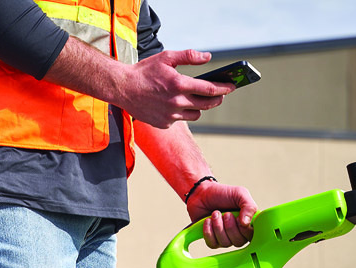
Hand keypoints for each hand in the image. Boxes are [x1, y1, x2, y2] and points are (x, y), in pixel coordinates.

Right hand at [114, 50, 231, 128]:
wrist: (122, 88)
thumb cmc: (144, 71)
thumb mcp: (166, 57)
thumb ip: (189, 56)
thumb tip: (208, 57)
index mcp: (179, 84)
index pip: (210, 89)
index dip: (224, 88)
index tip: (232, 86)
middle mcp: (176, 102)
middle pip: (207, 104)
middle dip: (217, 99)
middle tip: (221, 94)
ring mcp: (170, 115)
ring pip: (195, 114)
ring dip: (200, 107)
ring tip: (197, 100)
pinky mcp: (163, 123)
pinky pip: (180, 120)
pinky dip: (181, 113)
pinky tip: (175, 105)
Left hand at [186, 181, 256, 247]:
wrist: (201, 194)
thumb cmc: (222, 193)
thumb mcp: (240, 194)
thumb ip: (249, 206)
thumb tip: (246, 224)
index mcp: (248, 222)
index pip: (251, 236)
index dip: (245, 230)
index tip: (238, 218)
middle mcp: (238, 232)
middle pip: (238, 242)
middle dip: (230, 227)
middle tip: (226, 213)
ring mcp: (224, 237)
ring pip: (225, 243)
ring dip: (218, 227)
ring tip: (215, 214)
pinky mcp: (212, 239)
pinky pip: (212, 244)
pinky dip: (209, 232)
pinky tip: (207, 221)